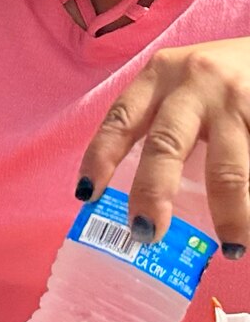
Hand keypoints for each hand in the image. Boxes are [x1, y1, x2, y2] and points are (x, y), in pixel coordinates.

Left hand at [78, 36, 249, 257]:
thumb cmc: (221, 76)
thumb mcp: (182, 82)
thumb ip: (160, 118)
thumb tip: (138, 190)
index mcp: (159, 75)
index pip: (119, 119)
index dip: (99, 158)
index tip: (86, 195)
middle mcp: (193, 82)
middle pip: (165, 145)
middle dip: (152, 193)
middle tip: (146, 233)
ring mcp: (235, 99)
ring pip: (227, 168)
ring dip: (228, 213)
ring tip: (231, 246)